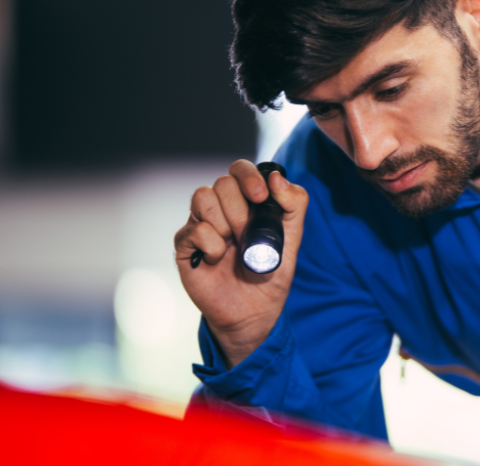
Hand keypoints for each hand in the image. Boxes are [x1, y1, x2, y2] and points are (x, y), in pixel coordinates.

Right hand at [174, 160, 308, 367]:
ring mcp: (201, 224)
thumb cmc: (271, 271)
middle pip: (222, 183)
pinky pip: (194, 229)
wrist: (255, 310)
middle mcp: (221, 208)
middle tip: (247, 235)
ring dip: (224, 222)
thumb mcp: (293, 237)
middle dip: (240, 209)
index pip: (239, 169)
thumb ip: (294, 204)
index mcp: (245, 202)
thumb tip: (276, 177)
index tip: (260, 196)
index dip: (248, 176)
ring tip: (233, 245)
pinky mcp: (185, 246)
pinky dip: (212, 245)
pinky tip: (218, 259)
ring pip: (202, 197)